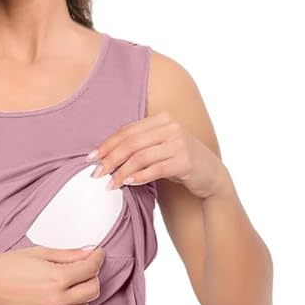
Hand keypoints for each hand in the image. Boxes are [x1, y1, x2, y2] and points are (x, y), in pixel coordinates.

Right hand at [0, 244, 104, 304]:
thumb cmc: (8, 266)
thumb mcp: (39, 253)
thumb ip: (69, 254)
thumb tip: (90, 252)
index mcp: (56, 279)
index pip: (91, 270)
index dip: (97, 259)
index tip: (97, 254)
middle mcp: (57, 301)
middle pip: (93, 291)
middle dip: (92, 277)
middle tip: (83, 268)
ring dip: (80, 292)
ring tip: (65, 282)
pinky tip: (51, 295)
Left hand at [88, 113, 227, 199]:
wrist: (213, 177)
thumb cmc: (181, 164)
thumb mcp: (161, 148)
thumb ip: (141, 146)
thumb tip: (105, 156)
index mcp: (162, 119)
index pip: (127, 131)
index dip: (107, 144)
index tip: (91, 158)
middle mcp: (171, 127)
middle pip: (131, 143)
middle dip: (110, 159)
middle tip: (96, 174)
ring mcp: (179, 143)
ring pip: (141, 157)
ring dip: (122, 172)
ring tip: (111, 184)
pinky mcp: (185, 161)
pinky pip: (156, 169)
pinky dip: (140, 176)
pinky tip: (129, 183)